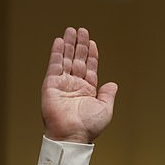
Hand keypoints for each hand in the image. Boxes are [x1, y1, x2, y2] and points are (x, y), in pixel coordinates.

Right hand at [41, 27, 117, 142]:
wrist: (72, 134)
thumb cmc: (89, 126)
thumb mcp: (105, 109)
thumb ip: (108, 95)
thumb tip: (113, 84)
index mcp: (88, 90)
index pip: (90, 67)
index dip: (91, 55)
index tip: (92, 42)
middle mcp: (75, 85)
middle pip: (77, 59)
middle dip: (80, 45)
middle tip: (81, 30)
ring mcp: (63, 83)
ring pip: (66, 59)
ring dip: (68, 44)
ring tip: (71, 30)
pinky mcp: (51, 84)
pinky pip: (54, 65)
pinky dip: (56, 52)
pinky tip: (59, 41)